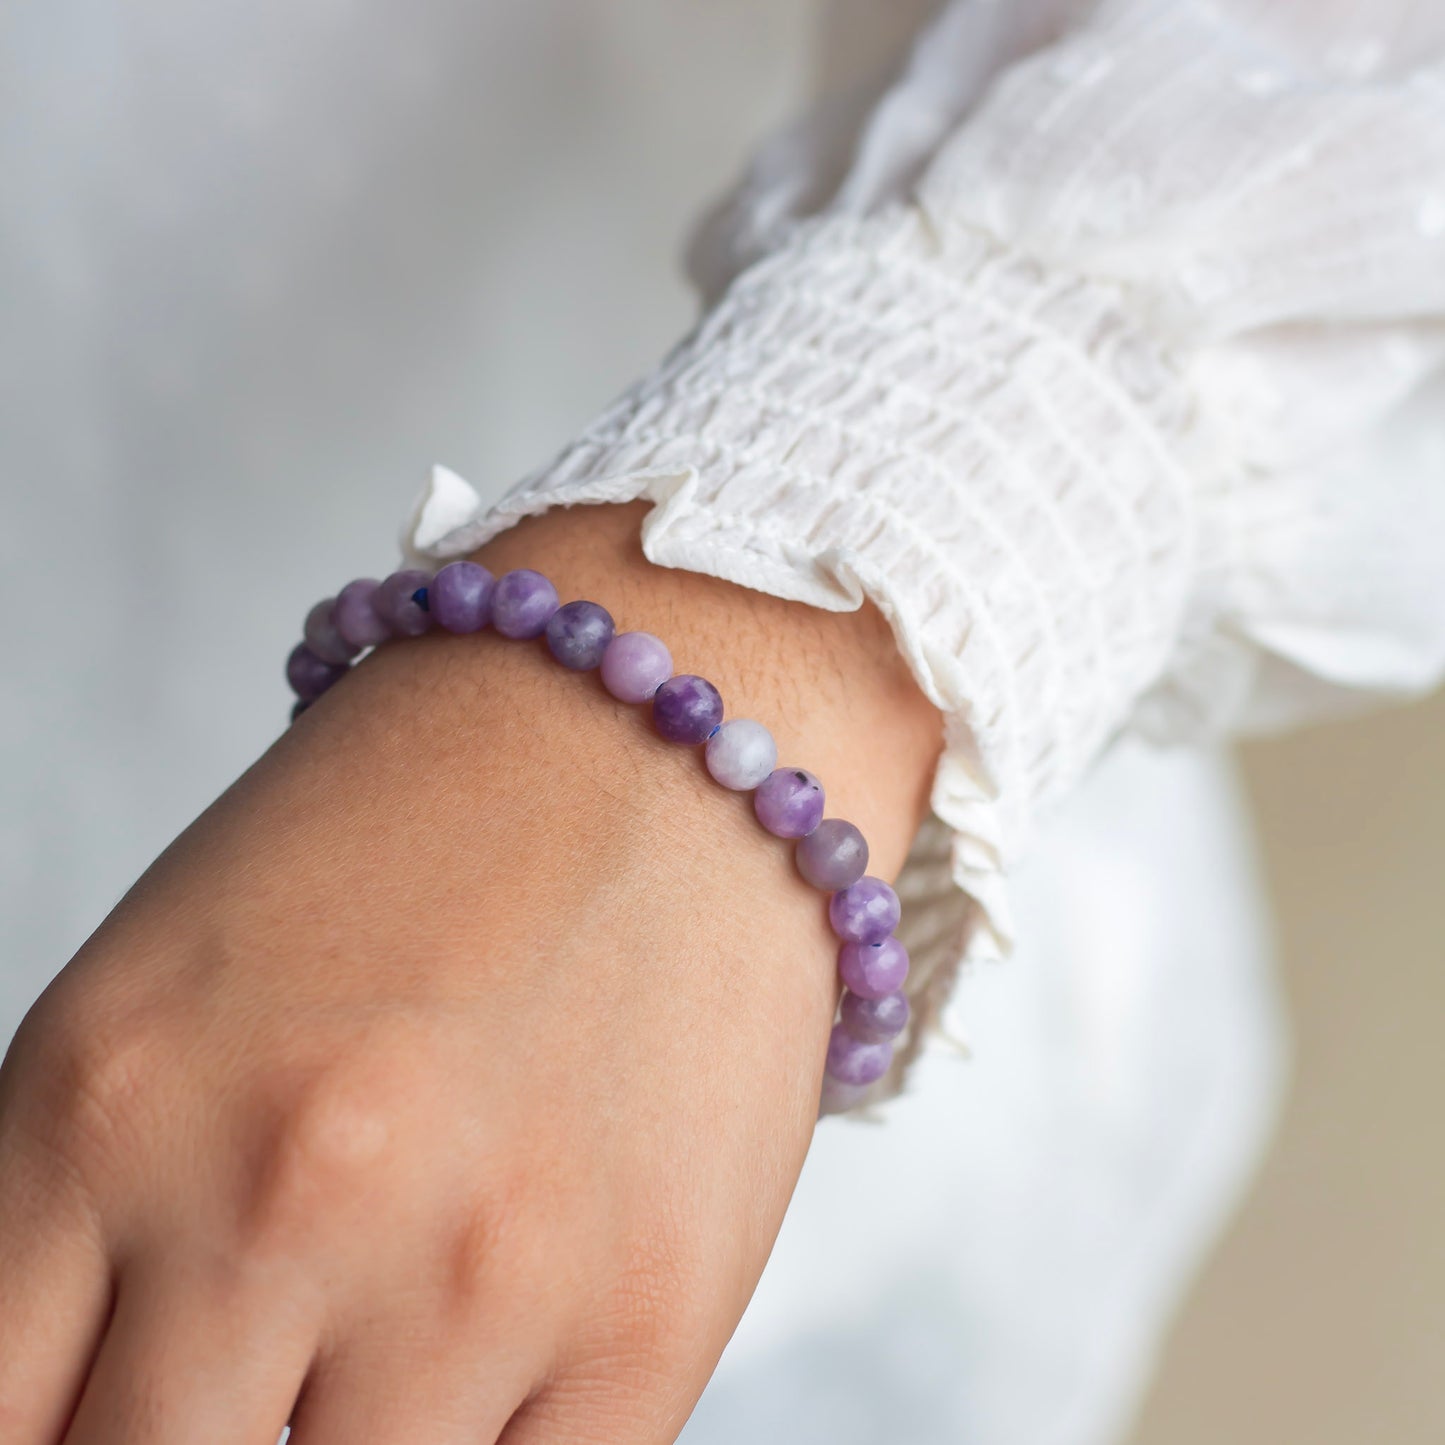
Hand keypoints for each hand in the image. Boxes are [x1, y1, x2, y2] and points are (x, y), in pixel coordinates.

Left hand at [0, 502, 938, 1442]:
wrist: (659, 733)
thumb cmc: (414, 834)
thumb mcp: (173, 1001)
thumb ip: (86, 1239)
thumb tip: (104, 1411)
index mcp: (106, 1105)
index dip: (49, 1436)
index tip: (115, 1399)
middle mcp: (282, 1199)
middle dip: (194, 1434)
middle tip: (258, 1366)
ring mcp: (479, 1275)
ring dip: (349, 1433)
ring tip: (389, 1322)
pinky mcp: (648, 1316)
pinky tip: (493, 1353)